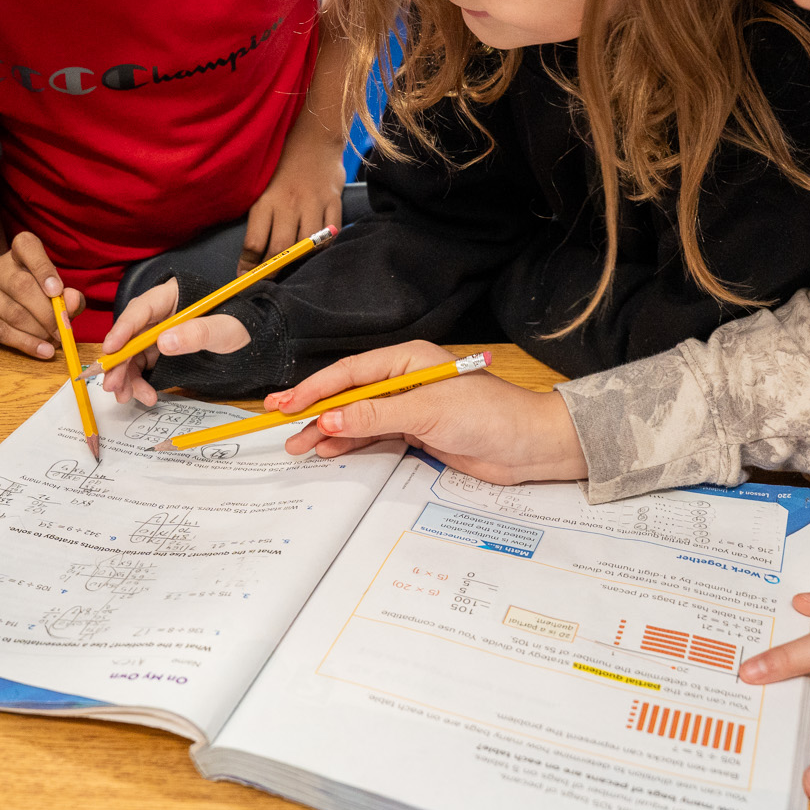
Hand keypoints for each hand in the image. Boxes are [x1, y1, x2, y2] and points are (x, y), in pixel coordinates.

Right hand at [0, 230, 82, 358]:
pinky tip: (43, 350)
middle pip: (21, 286)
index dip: (43, 268)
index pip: (26, 247)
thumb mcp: (56, 293)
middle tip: (62, 330)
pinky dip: (27, 344)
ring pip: (13, 313)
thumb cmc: (35, 298)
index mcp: (17, 253)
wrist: (2, 313)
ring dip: (39, 331)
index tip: (57, 291)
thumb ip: (68, 297)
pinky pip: (3, 332)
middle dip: (47, 312)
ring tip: (55, 342)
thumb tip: (72, 302)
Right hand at [96, 275, 249, 407]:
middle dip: (119, 361)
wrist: (253, 344)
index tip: (110, 349)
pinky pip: (142, 366)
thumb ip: (198, 333)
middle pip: (130, 334)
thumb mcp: (225, 330)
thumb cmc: (241, 327)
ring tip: (126, 397)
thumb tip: (162, 342)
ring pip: (132, 354)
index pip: (141, 309)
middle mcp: (160, 313)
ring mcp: (159, 333)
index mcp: (172, 295)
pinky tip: (145, 396)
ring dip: (126, 376)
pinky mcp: (160, 352)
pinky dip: (139, 382)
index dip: (123, 329)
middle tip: (112, 384)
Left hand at [241, 128, 344, 274]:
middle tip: (268, 281)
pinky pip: (331, 234)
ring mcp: (314, 203)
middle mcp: (289, 203)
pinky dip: (323, 248)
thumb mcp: (263, 187)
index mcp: (266, 200)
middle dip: (272, 271)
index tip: (244, 276)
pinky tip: (316, 252)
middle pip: (280, 249)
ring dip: (299, 262)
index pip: (254, 242)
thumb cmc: (282, 166)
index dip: (249, 265)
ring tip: (292, 268)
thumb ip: (259, 217)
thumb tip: (250, 255)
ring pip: (307, 245)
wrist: (314, 138)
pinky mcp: (334, 202)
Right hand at [271, 341, 588, 483]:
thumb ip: (376, 416)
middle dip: (314, 410)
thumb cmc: (491, 414)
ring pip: (358, 418)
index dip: (315, 389)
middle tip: (280, 424)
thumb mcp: (428, 411)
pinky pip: (374, 435)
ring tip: (298, 447)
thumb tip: (330, 419)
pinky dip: (350, 443)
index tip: (287, 404)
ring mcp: (409, 407)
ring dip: (329, 431)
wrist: (529, 446)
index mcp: (407, 360)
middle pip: (349, 395)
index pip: (350, 372)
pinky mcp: (417, 432)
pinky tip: (328, 449)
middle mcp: (405, 380)